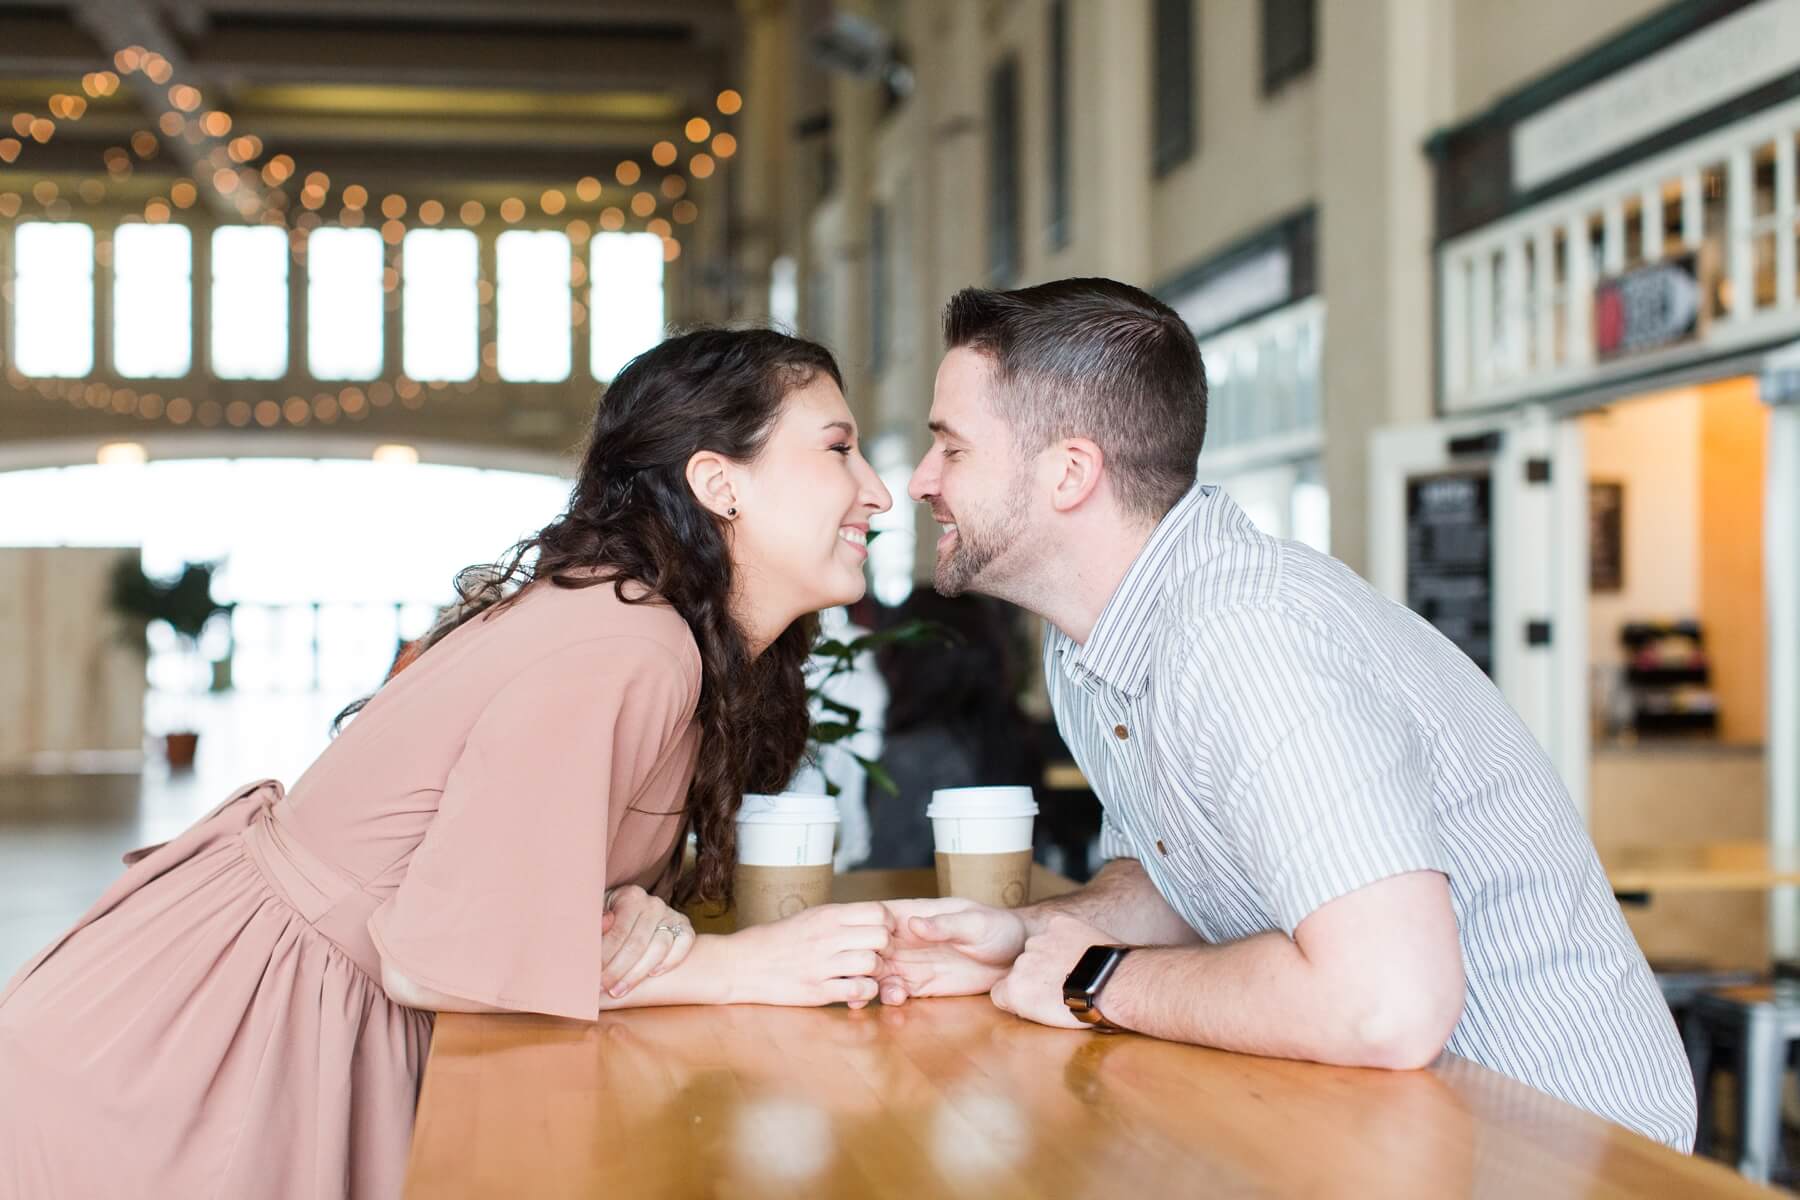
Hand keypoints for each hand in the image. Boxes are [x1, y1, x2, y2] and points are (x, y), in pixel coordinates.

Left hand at [602, 885, 694, 997]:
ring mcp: (671, 916)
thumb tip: (604, 923)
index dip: (605, 956)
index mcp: (631, 897)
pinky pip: (683, 945)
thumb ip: (597, 920)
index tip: (592, 975)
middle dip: (617, 970)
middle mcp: (653, 904)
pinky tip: (653, 975)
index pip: (618, 932)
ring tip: (618, 990)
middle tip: (602, 988)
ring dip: (637, 974)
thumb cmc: (610, 914)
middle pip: (637, 944)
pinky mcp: (684, 927)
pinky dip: (671, 961)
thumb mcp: (597, 913)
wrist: (632, 911)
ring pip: (659, 948)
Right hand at [726, 902, 895, 1007]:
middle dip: (886, 949)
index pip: (877, 912)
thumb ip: (838, 920)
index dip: (887, 924)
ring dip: (876, 972)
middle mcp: (827, 936)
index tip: (882, 934)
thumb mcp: (808, 918)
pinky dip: (864, 992)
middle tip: (878, 957)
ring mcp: (822, 964)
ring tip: (865, 975)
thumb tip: (870, 921)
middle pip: (881, 937)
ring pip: (872, 963)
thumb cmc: (775, 941)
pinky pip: (858, 990)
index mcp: (826, 915)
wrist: (741, 964)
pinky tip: (854, 990)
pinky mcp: (817, 991)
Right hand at [871, 897, 1026, 1006]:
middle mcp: (907, 939)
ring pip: (878, 972)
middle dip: (858, 960)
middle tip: (856, 973)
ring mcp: (912, 963)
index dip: (862, 926)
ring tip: (871, 992)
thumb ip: (944, 925)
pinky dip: (887, 997)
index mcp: (915, 914)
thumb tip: (914, 923)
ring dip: (869, 982)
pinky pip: (896, 991)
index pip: (878, 916)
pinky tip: (892, 1000)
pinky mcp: (921, 985)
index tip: (856, 940)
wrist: (1015, 958)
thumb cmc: (997, 928)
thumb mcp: (974, 923)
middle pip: (870, 948)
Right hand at [990, 912, 1116, 1029]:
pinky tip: (1081, 948)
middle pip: (1022, 967)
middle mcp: (1020, 963)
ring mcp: (1039, 940)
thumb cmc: (1087, 1009)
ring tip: (1075, 967)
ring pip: (1039, 946)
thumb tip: (1023, 998)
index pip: (1000, 991)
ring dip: (1051, 953)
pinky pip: (1057, 928)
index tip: (1037, 998)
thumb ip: (1027, 1004)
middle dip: (1037, 973)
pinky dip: (1067, 935)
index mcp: (1014, 990)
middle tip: (1061, 984)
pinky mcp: (1058, 923)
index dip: (1020, 994)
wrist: (1114, 985)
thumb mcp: (1048, 1021)